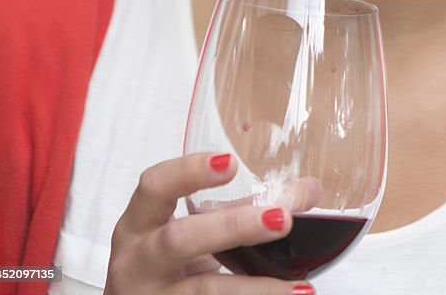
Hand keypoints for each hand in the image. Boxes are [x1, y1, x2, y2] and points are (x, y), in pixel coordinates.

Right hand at [103, 152, 315, 293]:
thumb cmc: (163, 265)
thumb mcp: (188, 234)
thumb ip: (238, 209)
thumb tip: (307, 191)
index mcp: (138, 225)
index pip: (154, 187)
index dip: (189, 172)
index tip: (231, 162)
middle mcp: (138, 262)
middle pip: (179, 240)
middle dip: (232, 227)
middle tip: (281, 218)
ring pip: (203, 290)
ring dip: (255, 287)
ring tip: (297, 286)